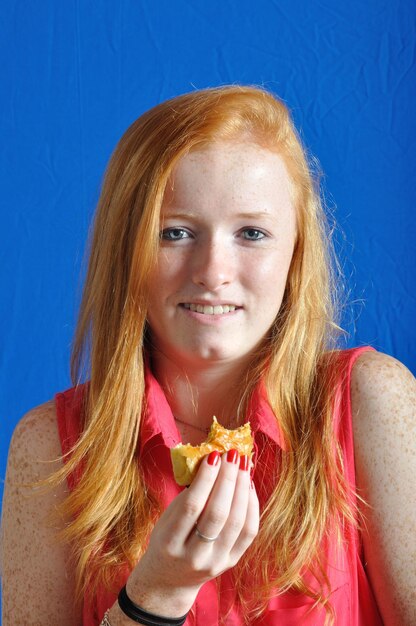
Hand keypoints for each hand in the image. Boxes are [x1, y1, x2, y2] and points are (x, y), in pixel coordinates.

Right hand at [126, 449, 258, 616]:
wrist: (169, 580)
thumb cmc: (167, 539)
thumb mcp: (166, 520)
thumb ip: (187, 497)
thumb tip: (212, 462)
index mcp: (170, 542)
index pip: (192, 506)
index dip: (206, 479)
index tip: (214, 455)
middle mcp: (194, 556)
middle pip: (217, 514)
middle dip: (228, 479)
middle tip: (233, 455)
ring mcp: (216, 562)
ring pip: (236, 522)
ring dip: (242, 488)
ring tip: (244, 465)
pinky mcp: (232, 562)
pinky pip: (248, 532)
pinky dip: (251, 505)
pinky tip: (248, 485)